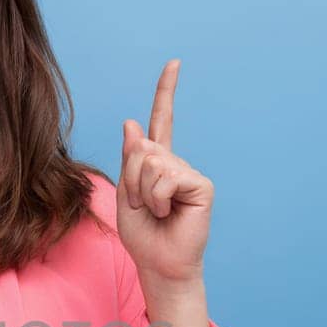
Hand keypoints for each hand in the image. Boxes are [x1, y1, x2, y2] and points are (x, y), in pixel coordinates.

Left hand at [116, 59, 213, 284]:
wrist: (158, 263)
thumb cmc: (142, 234)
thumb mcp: (125, 192)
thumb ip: (129, 158)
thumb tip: (132, 121)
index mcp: (157, 162)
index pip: (162, 120)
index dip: (167, 91)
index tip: (174, 63)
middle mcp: (175, 163)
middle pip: (141, 148)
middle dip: (132, 180)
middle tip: (142, 205)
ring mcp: (189, 172)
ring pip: (151, 162)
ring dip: (143, 192)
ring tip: (155, 211)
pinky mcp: (201, 185)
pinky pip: (166, 177)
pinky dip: (157, 199)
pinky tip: (167, 213)